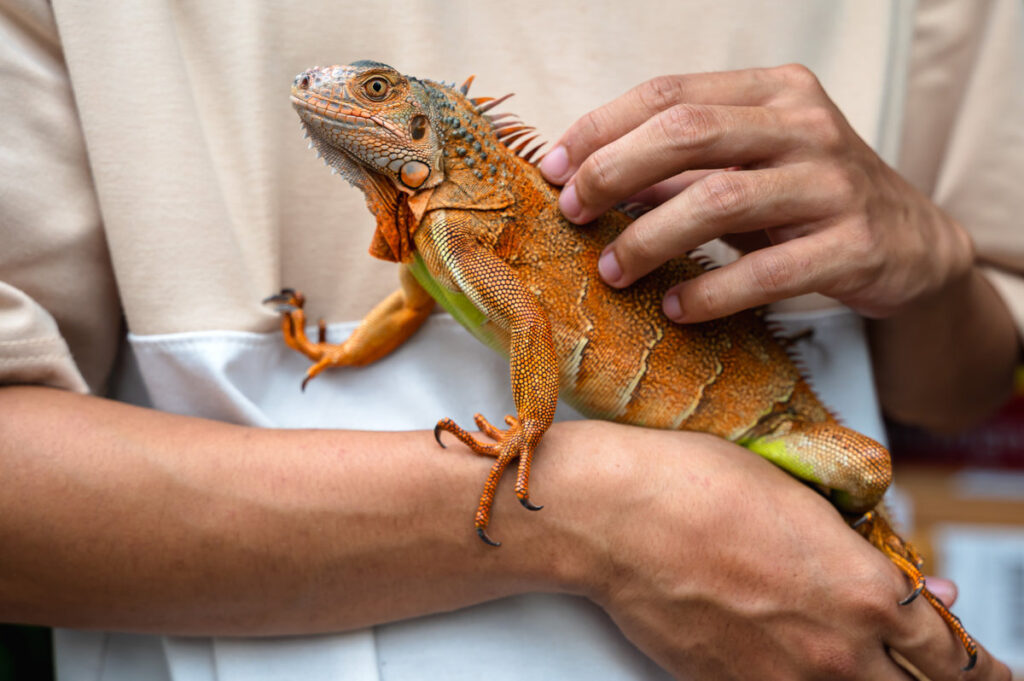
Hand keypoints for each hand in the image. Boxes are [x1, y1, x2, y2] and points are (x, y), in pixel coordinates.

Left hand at [539, 65, 974, 322]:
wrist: (914, 244)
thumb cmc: (808, 201)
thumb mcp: (747, 169)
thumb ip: (678, 168)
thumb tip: (586, 180)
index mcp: (774, 92)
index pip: (670, 94)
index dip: (602, 128)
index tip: (554, 169)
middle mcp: (806, 126)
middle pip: (688, 134)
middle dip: (614, 172)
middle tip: (573, 213)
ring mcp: (835, 184)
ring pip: (720, 199)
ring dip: (651, 237)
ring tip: (612, 270)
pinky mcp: (856, 245)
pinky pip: (767, 271)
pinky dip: (711, 292)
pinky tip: (675, 309)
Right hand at [547, 421, 1009, 679]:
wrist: (613, 518)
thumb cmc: (697, 487)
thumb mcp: (803, 501)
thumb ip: (866, 554)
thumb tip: (919, 590)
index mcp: (866, 594)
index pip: (953, 655)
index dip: (981, 665)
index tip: (987, 667)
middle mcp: (834, 653)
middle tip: (947, 674)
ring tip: (864, 664)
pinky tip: (802, 664)